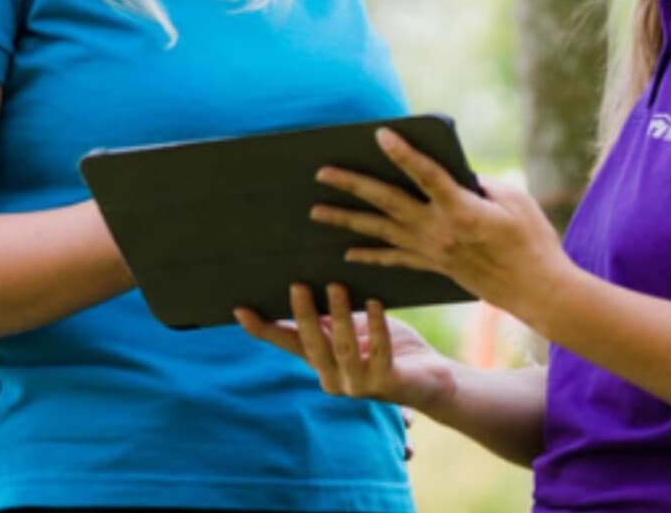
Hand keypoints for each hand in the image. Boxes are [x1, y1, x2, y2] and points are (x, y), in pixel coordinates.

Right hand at [235, 283, 453, 416]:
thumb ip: (330, 318)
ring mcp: (358, 385)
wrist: (430, 380)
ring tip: (337, 286)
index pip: (287, 343)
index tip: (240, 309)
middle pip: (312, 345)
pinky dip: (377, 327)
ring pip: (343, 349)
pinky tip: (376, 304)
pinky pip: (379, 353)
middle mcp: (333, 378)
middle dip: (304, 315)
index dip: (264, 329)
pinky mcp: (386, 384)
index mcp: (321, 362)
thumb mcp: (354, 329)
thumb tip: (303, 285)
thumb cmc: (389, 347)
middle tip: (298, 285)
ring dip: (340, 316)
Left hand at [307, 127, 575, 323]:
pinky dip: (370, 255)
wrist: (534, 288)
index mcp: (461, 209)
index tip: (379, 135)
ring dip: (347, 220)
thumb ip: (481, 184)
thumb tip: (455, 176)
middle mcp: (439, 230)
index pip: (425, 174)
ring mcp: (433, 250)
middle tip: (322, 172)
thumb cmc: (532, 240)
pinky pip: (394, 259)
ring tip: (316, 211)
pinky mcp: (434, 265)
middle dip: (353, 185)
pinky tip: (347, 251)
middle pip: (388, 202)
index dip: (402, 153)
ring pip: (381, 232)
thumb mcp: (515, 201)